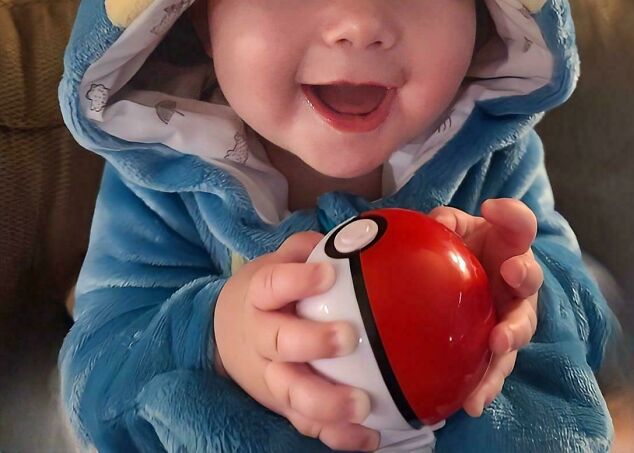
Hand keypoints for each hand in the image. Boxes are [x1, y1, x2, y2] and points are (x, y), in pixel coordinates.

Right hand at [213, 231, 379, 451]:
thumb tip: (349, 238)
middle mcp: (262, 339)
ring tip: (364, 403)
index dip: (296, 280)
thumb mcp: (277, 263)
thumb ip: (306, 250)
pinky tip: (370, 436)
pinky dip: (338, 436)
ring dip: (327, 401)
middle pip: (279, 344)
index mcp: (259, 297)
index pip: (271, 285)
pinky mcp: (284, 407)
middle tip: (349, 337)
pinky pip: (308, 425)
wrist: (224, 334)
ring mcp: (271, 377)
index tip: (327, 274)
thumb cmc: (268, 294)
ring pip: (291, 394)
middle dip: (313, 342)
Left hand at [428, 198, 542, 416]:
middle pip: (529, 278)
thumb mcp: (455, 229)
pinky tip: (473, 402)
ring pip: (518, 328)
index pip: (519, 224)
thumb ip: (448, 222)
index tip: (492, 207)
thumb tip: (439, 223)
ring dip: (510, 335)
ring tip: (498, 344)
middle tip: (512, 273)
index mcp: (509, 246)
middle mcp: (517, 282)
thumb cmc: (464, 250)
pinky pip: (495, 369)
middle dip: (524, 276)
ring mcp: (510, 316)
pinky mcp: (497, 350)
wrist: (460, 284)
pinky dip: (486, 386)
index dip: (512, 215)